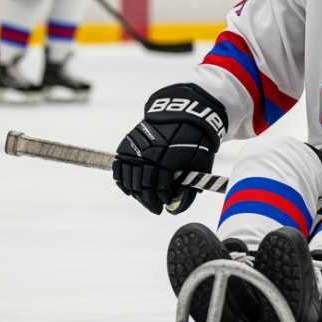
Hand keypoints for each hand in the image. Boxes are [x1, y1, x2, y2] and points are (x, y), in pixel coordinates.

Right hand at [114, 83, 227, 214]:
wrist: (183, 112)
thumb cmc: (196, 138)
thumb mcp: (201, 159)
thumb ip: (193, 180)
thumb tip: (187, 199)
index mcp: (168, 159)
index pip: (160, 187)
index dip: (162, 199)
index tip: (166, 204)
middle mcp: (149, 155)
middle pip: (143, 186)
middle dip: (149, 201)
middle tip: (155, 209)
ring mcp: (136, 149)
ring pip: (129, 179)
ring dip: (136, 193)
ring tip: (144, 200)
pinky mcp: (128, 143)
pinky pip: (120, 166)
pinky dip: (122, 180)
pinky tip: (129, 190)